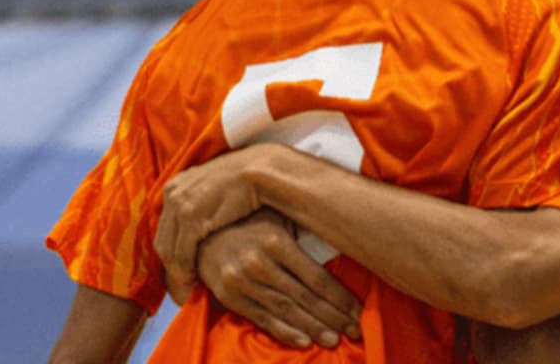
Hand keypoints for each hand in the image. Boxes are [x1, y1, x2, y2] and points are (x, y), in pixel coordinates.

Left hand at [155, 145, 275, 300]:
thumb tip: (203, 230)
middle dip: (170, 269)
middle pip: (164, 240)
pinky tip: (193, 286)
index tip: (179, 274)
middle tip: (179, 290)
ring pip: (169, 250)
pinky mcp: (191, 217)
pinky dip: (184, 274)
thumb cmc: (250, 186)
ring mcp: (180, 203)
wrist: (264, 171)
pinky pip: (181, 253)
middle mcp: (173, 192)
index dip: (171, 254)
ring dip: (176, 276)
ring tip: (185, 294)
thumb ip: (204, 206)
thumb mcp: (217, 192)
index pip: (166, 229)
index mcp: (176, 185)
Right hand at [198, 208, 362, 348]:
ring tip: (334, 339)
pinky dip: (283, 331)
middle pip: (304, 297)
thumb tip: (342, 241)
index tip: (358, 311)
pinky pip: (261, 318)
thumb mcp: (277, 217)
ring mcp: (242, 281)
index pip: (316, 277)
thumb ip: (302, 232)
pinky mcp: (229, 296)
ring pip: (285, 310)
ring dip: (313, 328)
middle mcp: (259, 262)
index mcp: (276, 241)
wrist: (200, 229)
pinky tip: (304, 341)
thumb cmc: (249, 220)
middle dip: (333, 316)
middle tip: (354, 331)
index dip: (340, 297)